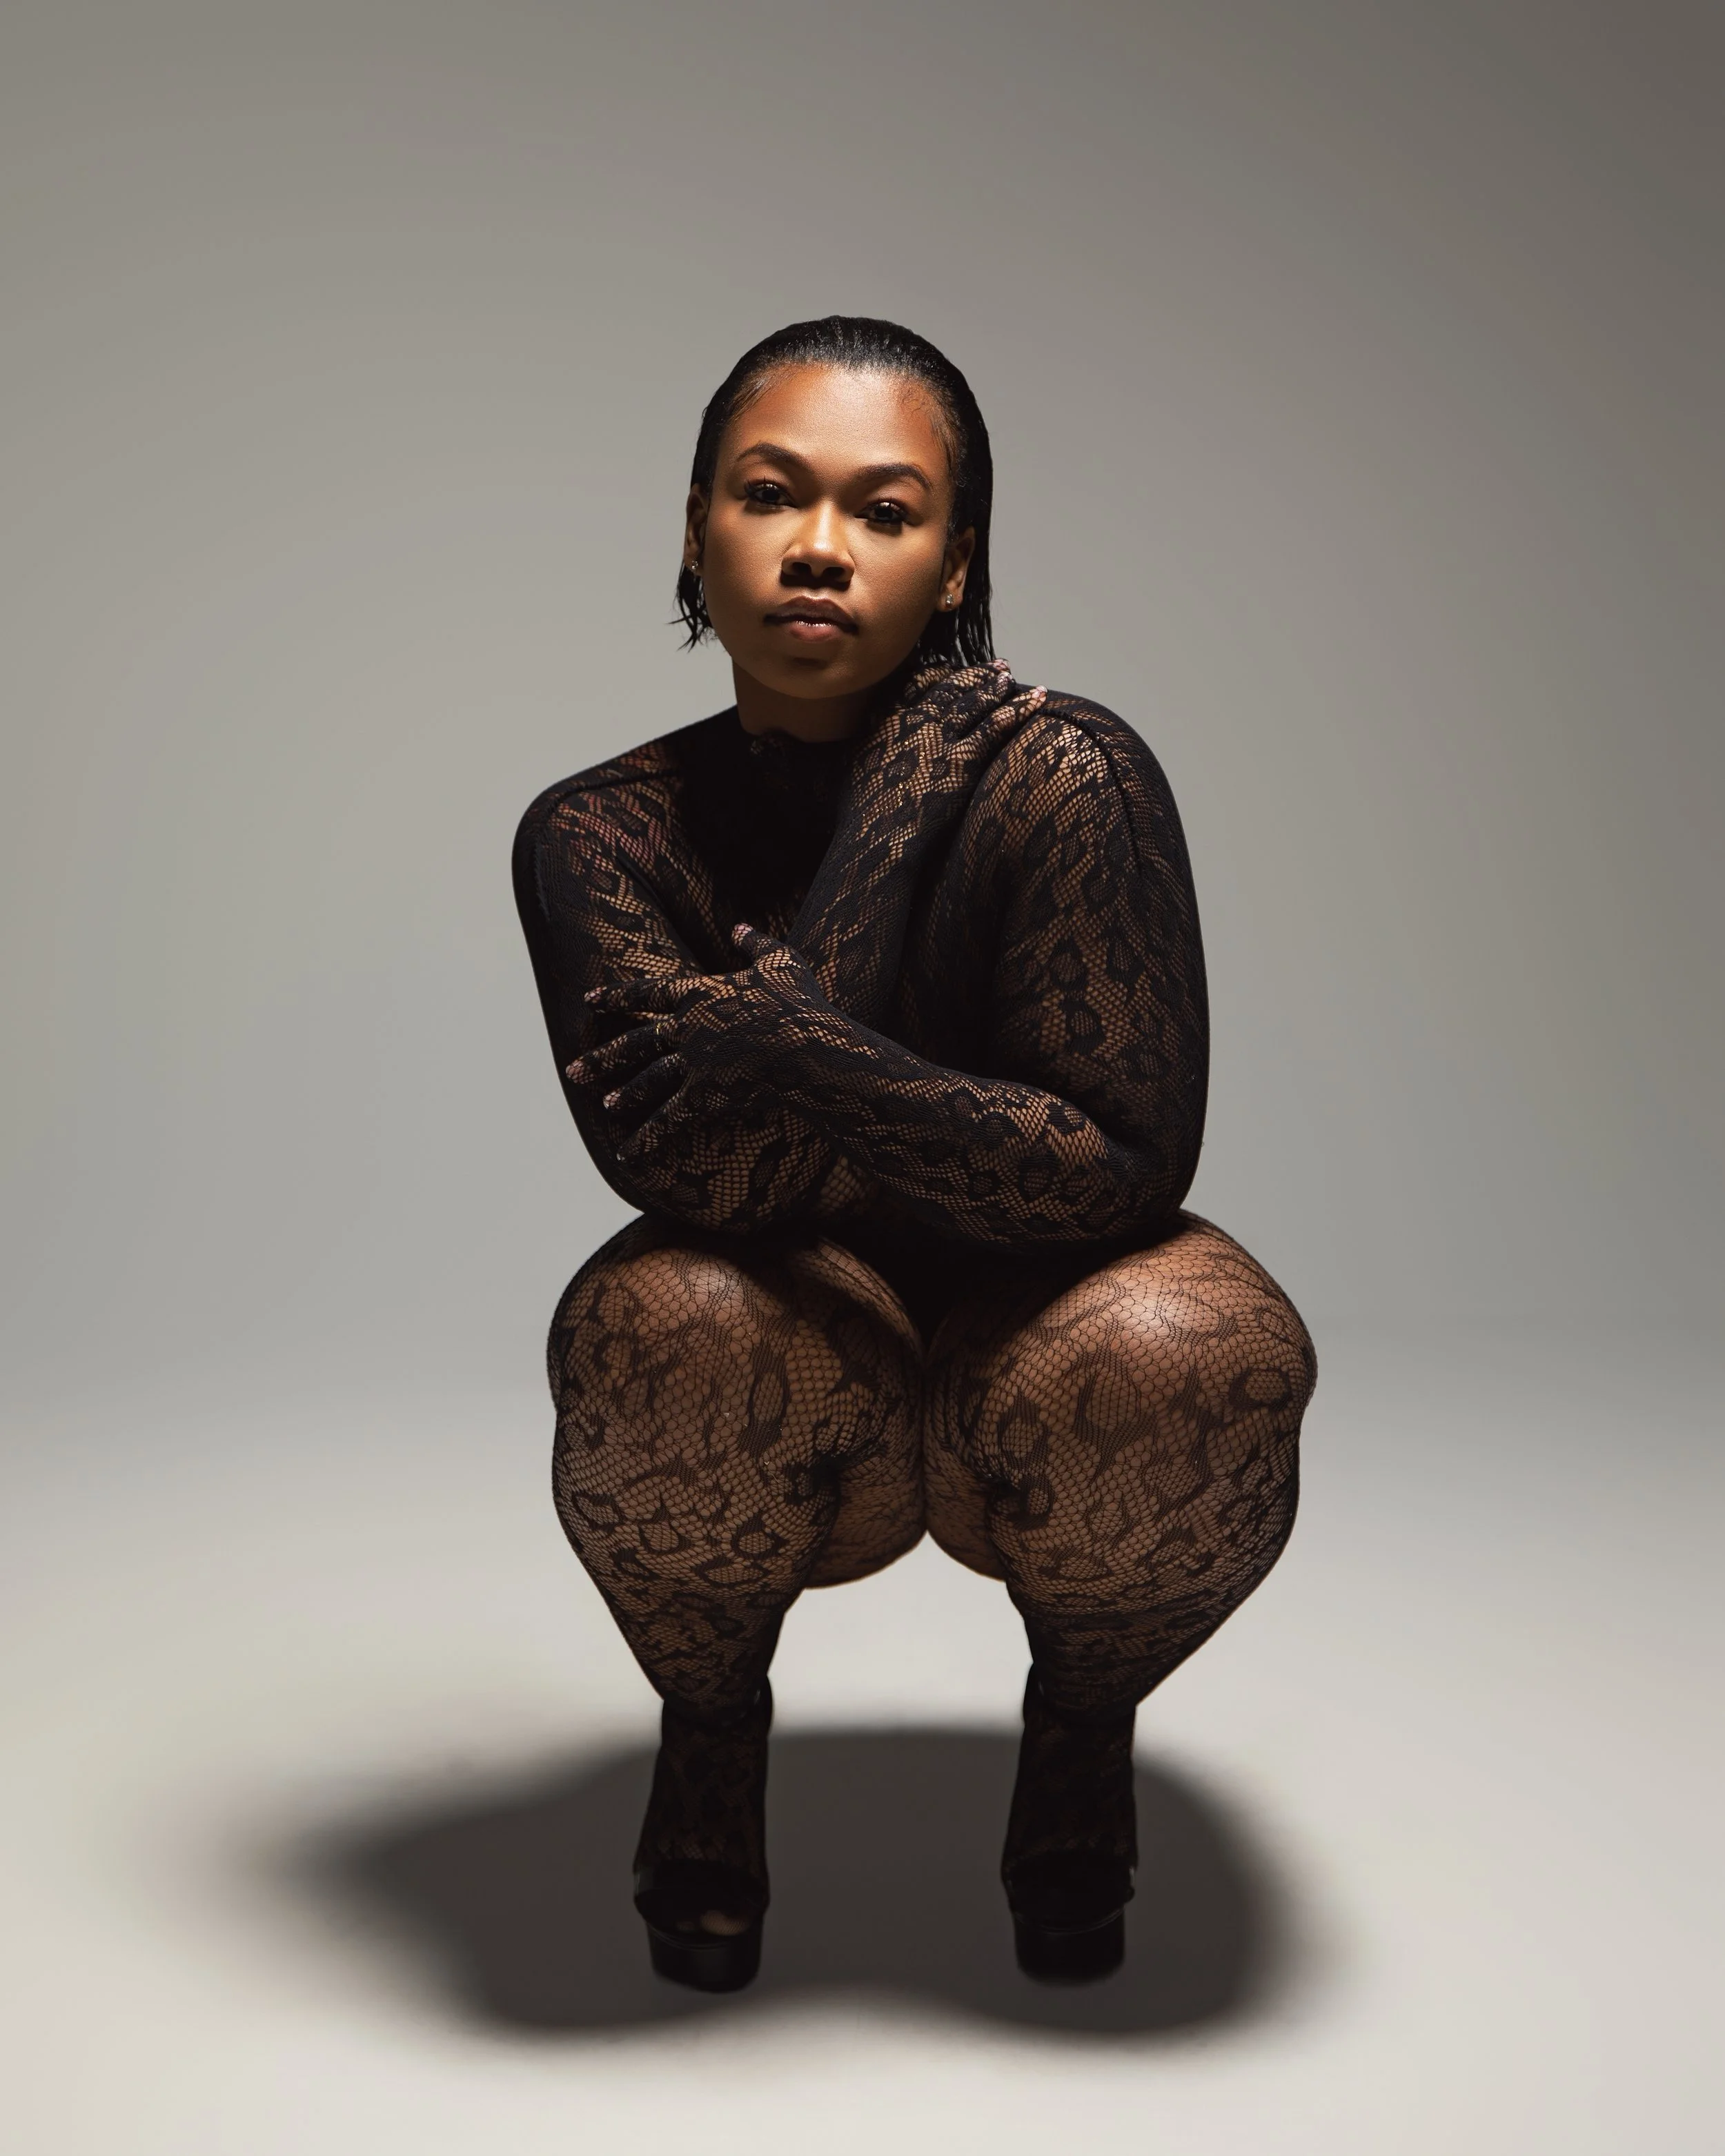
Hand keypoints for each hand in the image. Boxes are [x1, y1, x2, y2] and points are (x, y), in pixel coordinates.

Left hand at [565, 924, 827, 1150]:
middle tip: (572, 1070)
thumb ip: (754, 943)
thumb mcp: (780, 962)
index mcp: (698, 994)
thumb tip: (739, 926)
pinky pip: (668, 1122)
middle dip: (602, 1057)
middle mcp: (686, 1028)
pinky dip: (646, 1140)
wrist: (807, 1045)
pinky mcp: (704, 1097)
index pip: (646, 994)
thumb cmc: (800, 1003)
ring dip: (625, 1095)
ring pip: (647, 1081)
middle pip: (635, 1043)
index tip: (588, 999)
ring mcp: (692, 1063)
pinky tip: (625, 1156)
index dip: (616, 996)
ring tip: (606, 1107)